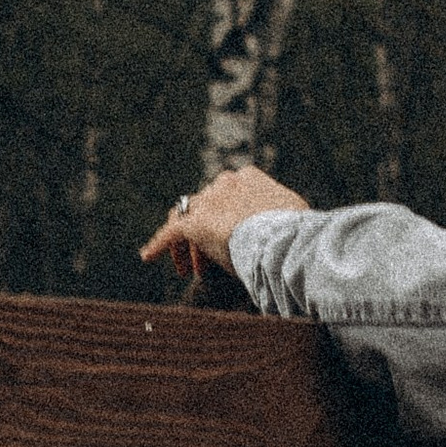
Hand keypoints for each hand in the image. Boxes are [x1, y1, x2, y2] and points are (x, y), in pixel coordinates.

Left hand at [141, 166, 310, 275]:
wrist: (286, 239)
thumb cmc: (297, 234)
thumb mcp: (292, 219)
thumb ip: (279, 219)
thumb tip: (290, 233)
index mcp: (249, 178)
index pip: (226, 194)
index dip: (223, 218)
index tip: (226, 240)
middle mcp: (226, 183)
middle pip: (204, 205)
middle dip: (203, 234)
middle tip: (204, 262)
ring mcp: (209, 201)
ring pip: (186, 217)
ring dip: (184, 243)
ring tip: (185, 269)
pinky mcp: (195, 222)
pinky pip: (171, 232)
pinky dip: (159, 244)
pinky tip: (148, 256)